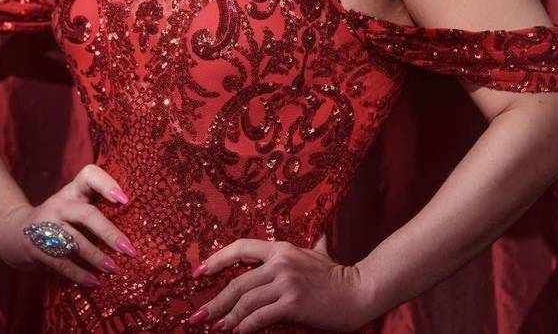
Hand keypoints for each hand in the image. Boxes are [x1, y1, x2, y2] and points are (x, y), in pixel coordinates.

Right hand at [0, 163, 138, 287]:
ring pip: (74, 241)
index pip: (88, 175)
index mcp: (72, 191)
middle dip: (109, 233)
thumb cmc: (59, 218)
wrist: (14, 231)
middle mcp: (59, 205)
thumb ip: (96, 207)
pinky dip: (79, 274)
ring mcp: (46, 226)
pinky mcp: (37, 248)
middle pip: (86, 215)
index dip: (107, 184)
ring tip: (115, 269)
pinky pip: (60, 263)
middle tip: (129, 249)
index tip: (125, 199)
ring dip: (96, 257)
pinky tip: (96, 283)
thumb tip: (136, 223)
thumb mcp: (73, 204)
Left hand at [185, 235, 374, 331]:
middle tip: (197, 316)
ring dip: (226, 316)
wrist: (360, 291)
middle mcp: (280, 262)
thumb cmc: (338, 276)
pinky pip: (261, 316)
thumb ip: (314, 244)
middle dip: (215, 301)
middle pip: (237, 282)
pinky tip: (237, 332)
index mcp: (281, 249)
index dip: (217, 260)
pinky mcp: (293, 302)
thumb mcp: (321, 253)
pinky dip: (246, 326)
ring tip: (214, 328)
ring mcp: (286, 282)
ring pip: (246, 300)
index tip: (198, 273)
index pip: (241, 248)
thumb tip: (320, 234)